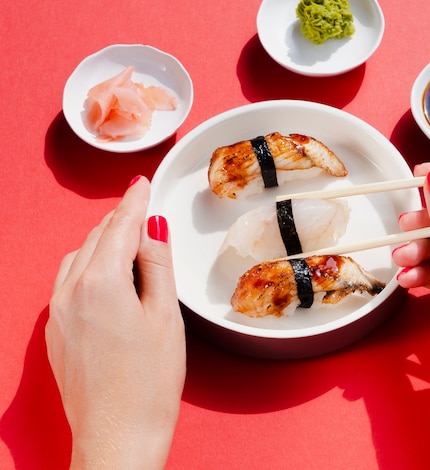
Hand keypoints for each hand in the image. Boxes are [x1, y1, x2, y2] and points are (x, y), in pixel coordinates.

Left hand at [46, 176, 185, 468]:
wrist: (117, 436)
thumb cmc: (149, 383)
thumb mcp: (164, 315)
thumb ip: (156, 265)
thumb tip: (152, 229)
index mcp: (101, 283)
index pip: (120, 227)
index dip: (134, 202)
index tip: (142, 184)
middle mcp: (70, 292)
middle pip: (96, 238)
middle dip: (120, 220)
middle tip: (143, 208)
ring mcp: (58, 313)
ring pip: (79, 258)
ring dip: (104, 243)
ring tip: (131, 243)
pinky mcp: (55, 332)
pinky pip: (68, 282)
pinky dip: (89, 268)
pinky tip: (109, 278)